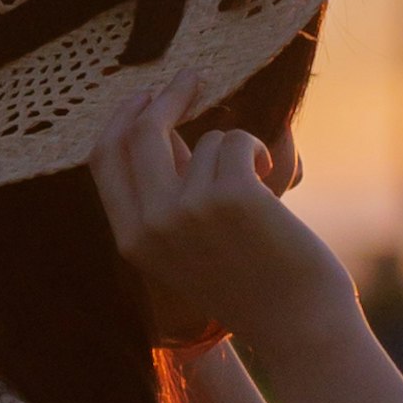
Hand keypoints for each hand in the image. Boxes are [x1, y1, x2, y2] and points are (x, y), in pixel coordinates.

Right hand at [89, 78, 357, 359]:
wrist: (300, 324)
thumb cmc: (252, 280)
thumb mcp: (188, 241)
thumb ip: (166, 191)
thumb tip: (159, 120)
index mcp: (133, 240)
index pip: (103, 159)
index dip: (121, 117)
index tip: (147, 94)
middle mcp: (152, 226)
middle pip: (139, 134)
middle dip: (167, 96)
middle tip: (194, 78)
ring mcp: (189, 211)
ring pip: (208, 139)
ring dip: (238, 148)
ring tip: (261, 187)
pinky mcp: (231, 196)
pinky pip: (238, 142)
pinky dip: (260, 152)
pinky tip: (273, 188)